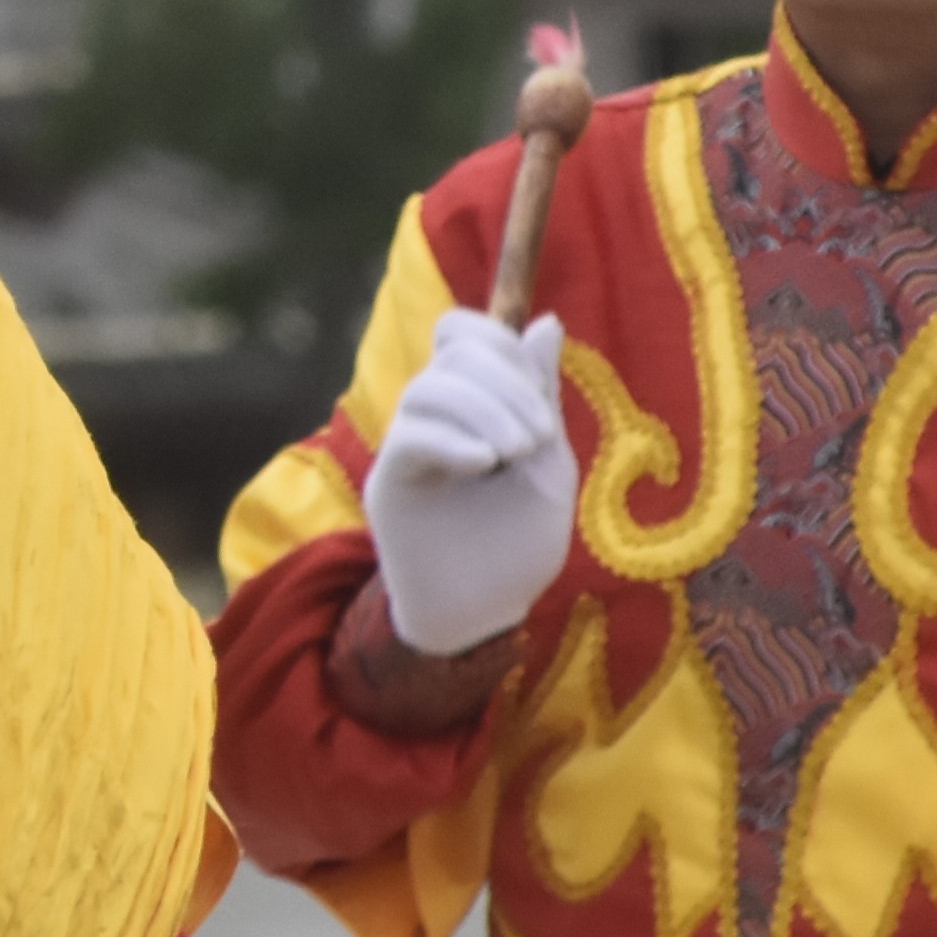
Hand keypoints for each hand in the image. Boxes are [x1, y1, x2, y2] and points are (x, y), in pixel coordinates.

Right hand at [362, 309, 580, 656]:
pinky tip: (485, 464)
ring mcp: (406, 449)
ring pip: (428, 388)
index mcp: (469, 405)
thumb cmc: (517, 545)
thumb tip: (546, 322)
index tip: (541, 408)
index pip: (462, 334)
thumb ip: (541, 396)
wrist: (487, 614)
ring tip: (513, 455)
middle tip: (536, 439)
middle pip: (450, 351)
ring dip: (484, 410)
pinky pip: (409, 436)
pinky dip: (452, 440)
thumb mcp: (548, 463)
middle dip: (505, 383)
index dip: (500, 346)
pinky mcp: (389, 484)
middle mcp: (431, 418)